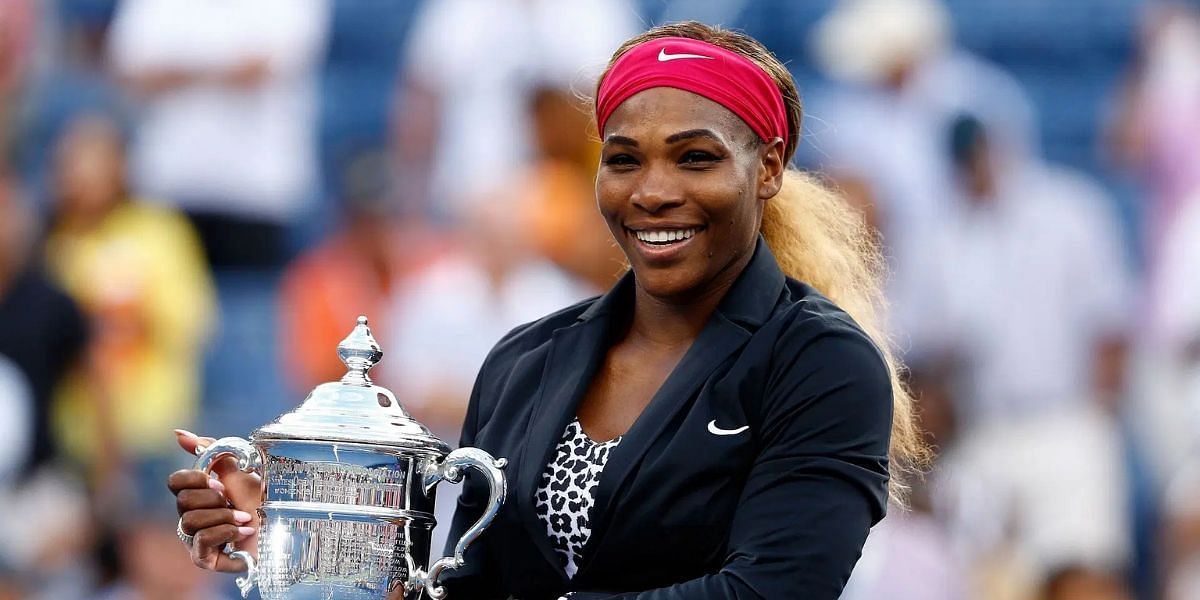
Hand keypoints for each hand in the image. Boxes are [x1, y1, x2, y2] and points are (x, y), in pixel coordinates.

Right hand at [167, 429, 262, 571]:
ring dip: (225, 517)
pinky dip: (226, 533)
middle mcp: (191, 518)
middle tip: (234, 502)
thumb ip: (211, 452)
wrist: (285, 525)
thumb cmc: (262, 500)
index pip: (174, 482)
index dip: (196, 479)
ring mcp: (196, 540)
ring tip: (245, 518)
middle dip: (215, 499)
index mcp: (196, 495)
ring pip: (190, 522)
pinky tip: (244, 532)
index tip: (219, 482)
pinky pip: (201, 542)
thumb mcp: (239, 471)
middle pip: (182, 502)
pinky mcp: (205, 560)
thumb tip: (178, 434)